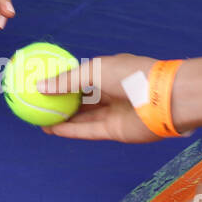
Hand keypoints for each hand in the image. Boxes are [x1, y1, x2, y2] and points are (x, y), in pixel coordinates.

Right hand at [38, 53, 162, 142]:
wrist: (163, 98)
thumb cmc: (131, 75)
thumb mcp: (94, 70)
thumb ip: (66, 81)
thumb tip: (39, 86)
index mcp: (108, 73)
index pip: (81, 78)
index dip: (62, 82)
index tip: (42, 84)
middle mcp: (110, 93)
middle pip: (81, 100)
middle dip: (60, 103)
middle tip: (38, 105)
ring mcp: (113, 113)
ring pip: (82, 117)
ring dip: (62, 120)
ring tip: (39, 120)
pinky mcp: (115, 131)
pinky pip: (88, 130)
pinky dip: (70, 131)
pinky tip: (52, 130)